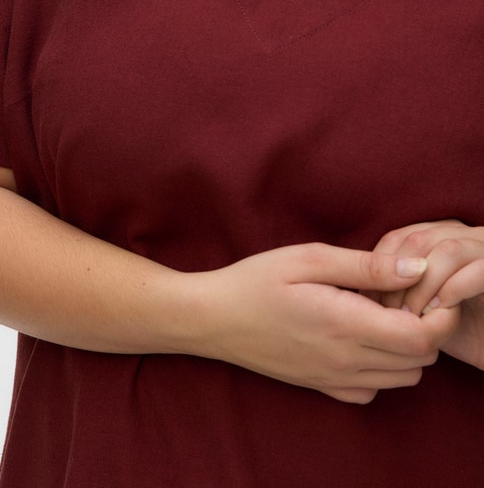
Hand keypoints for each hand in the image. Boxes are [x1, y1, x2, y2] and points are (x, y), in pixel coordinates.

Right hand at [185, 242, 457, 403]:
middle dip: (425, 328)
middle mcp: (345, 360)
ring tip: (380, 312)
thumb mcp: (308, 258)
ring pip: (402, 378)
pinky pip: (373, 390)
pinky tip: (360, 337)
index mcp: (345, 324)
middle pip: (420, 361)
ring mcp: (334, 379)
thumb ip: (365, 266)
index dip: (438, 314)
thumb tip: (415, 270)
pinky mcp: (322, 387)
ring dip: (406, 348)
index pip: (422, 338)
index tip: (425, 287)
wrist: (212, 318)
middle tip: (400, 293)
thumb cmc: (256, 280)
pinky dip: (382, 368)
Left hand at [372, 221, 483, 369]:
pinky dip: (454, 289)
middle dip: (397, 279)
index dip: (378, 269)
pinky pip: (479, 269)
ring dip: (423, 286)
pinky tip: (440, 312)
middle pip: (418, 240)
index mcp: (438, 233)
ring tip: (413, 317)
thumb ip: (390, 287)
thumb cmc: (456, 329)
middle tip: (388, 314)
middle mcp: (462, 233)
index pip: (396, 238)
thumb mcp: (417, 305)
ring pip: (447, 250)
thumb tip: (353, 286)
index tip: (368, 302)